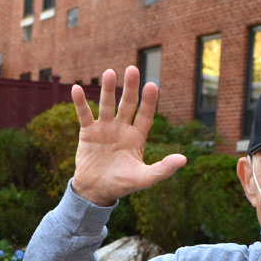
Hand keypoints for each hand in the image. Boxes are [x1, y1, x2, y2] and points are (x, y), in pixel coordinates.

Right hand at [70, 66, 186, 206]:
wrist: (96, 191)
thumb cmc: (121, 185)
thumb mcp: (144, 179)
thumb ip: (163, 169)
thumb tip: (184, 159)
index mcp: (137, 137)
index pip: (145, 115)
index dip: (148, 102)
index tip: (151, 86)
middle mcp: (122, 128)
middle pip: (127, 104)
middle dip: (130, 88)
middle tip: (132, 69)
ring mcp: (104, 128)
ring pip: (107, 105)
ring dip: (107, 89)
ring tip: (109, 72)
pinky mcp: (88, 132)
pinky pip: (84, 114)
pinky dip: (80, 102)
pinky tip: (77, 89)